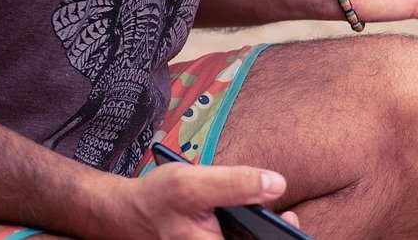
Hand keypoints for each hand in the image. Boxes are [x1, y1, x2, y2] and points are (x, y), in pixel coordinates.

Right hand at [117, 161, 294, 238]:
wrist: (128, 211)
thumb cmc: (157, 199)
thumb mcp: (193, 183)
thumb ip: (235, 183)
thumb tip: (276, 184)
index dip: (277, 236)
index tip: (289, 220)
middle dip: (272, 234)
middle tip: (288, 217)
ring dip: (263, 232)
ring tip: (280, 218)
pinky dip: (251, 231)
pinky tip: (261, 218)